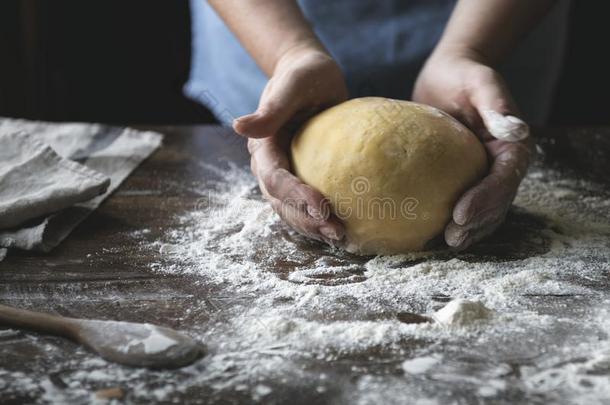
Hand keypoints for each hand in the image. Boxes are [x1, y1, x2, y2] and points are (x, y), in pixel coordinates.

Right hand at [233, 46, 348, 244]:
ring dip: (313, 228)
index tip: (323, 207)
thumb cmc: (304, 76)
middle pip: (281, 202)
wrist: (311, 79)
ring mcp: (283, 175)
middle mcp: (268, 165)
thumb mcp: (292, 85)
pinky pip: (304, 206)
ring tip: (341, 238)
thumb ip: (271, 108)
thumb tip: (238, 126)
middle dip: (307, 221)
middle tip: (337, 232)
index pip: (275, 178)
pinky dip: (319, 220)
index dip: (295, 196)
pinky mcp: (301, 179)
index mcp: (263, 146)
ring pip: (290, 211)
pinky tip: (342, 230)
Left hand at [413, 48, 532, 249]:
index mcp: (511, 147)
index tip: (460, 214)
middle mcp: (500, 165)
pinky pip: (460, 203)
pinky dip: (451, 220)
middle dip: (476, 224)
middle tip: (450, 238)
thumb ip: (496, 105)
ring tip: (443, 243)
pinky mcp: (461, 178)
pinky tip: (429, 232)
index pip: (504, 179)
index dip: (486, 200)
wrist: (448, 76)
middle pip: (496, 203)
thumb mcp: (480, 82)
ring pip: (482, 211)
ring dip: (467, 230)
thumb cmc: (463, 75)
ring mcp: (482, 174)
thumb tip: (517, 129)